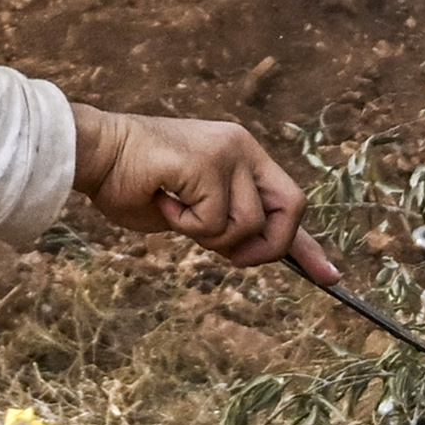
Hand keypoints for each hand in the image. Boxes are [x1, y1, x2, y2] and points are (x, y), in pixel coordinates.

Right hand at [69, 105, 309, 265]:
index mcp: (242, 155)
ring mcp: (229, 151)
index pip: (288, 203)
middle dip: (266, 246)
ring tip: (176, 211)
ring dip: (210, 235)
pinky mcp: (208, 162)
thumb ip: (223, 223)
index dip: (307, 246)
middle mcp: (243, 147)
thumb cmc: (132, 181)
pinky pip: (216, 221)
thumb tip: (247, 251)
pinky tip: (164, 201)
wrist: (94, 153)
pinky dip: (187, 225)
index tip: (330, 276)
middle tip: (227, 253)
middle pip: (291, 210)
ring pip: (249, 224)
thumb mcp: (190, 209)